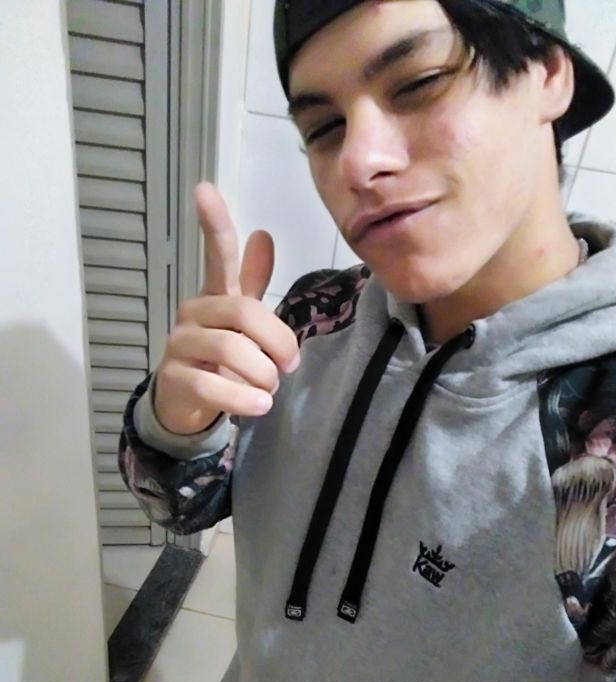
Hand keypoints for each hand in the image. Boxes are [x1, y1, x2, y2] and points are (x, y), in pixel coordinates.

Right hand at [153, 182, 299, 434]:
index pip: (216, 256)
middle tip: (289, 366)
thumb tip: (263, 235)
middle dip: (277, 342)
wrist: (185, 401)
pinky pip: (213, 386)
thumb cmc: (219, 356)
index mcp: (214, 296)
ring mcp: (179, 344)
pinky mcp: (174, 378)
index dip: (215, 225)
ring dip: (262, 375)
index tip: (205, 189)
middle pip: (243, 312)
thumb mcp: (240, 320)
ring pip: (230, 350)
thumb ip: (252, 282)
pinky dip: (244, 399)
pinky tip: (258, 405)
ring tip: (270, 390)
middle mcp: (193, 313)